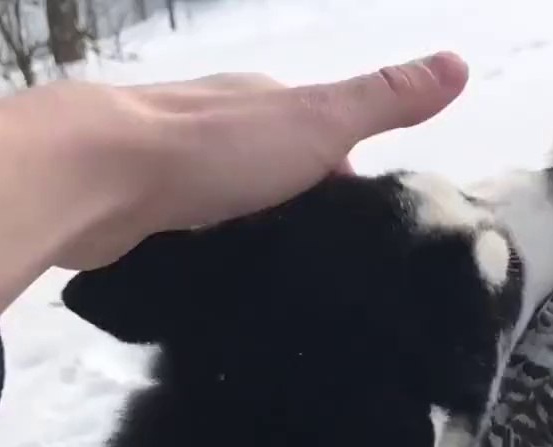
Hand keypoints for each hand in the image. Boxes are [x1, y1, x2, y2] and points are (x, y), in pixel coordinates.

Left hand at [0, 52, 469, 311]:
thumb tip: (458, 64)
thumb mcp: (319, 123)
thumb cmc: (215, 148)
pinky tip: (214, 276)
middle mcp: (212, 122)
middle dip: (297, 201)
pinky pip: (183, 226)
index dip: (346, 172)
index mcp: (260, 99)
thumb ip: (382, 100)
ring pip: (223, 195)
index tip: (365, 223)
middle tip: (324, 260)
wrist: (93, 177)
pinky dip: (205, 246)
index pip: (319, 129)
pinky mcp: (132, 206)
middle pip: (269, 162)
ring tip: (275, 277)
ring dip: (248, 226)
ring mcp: (167, 163)